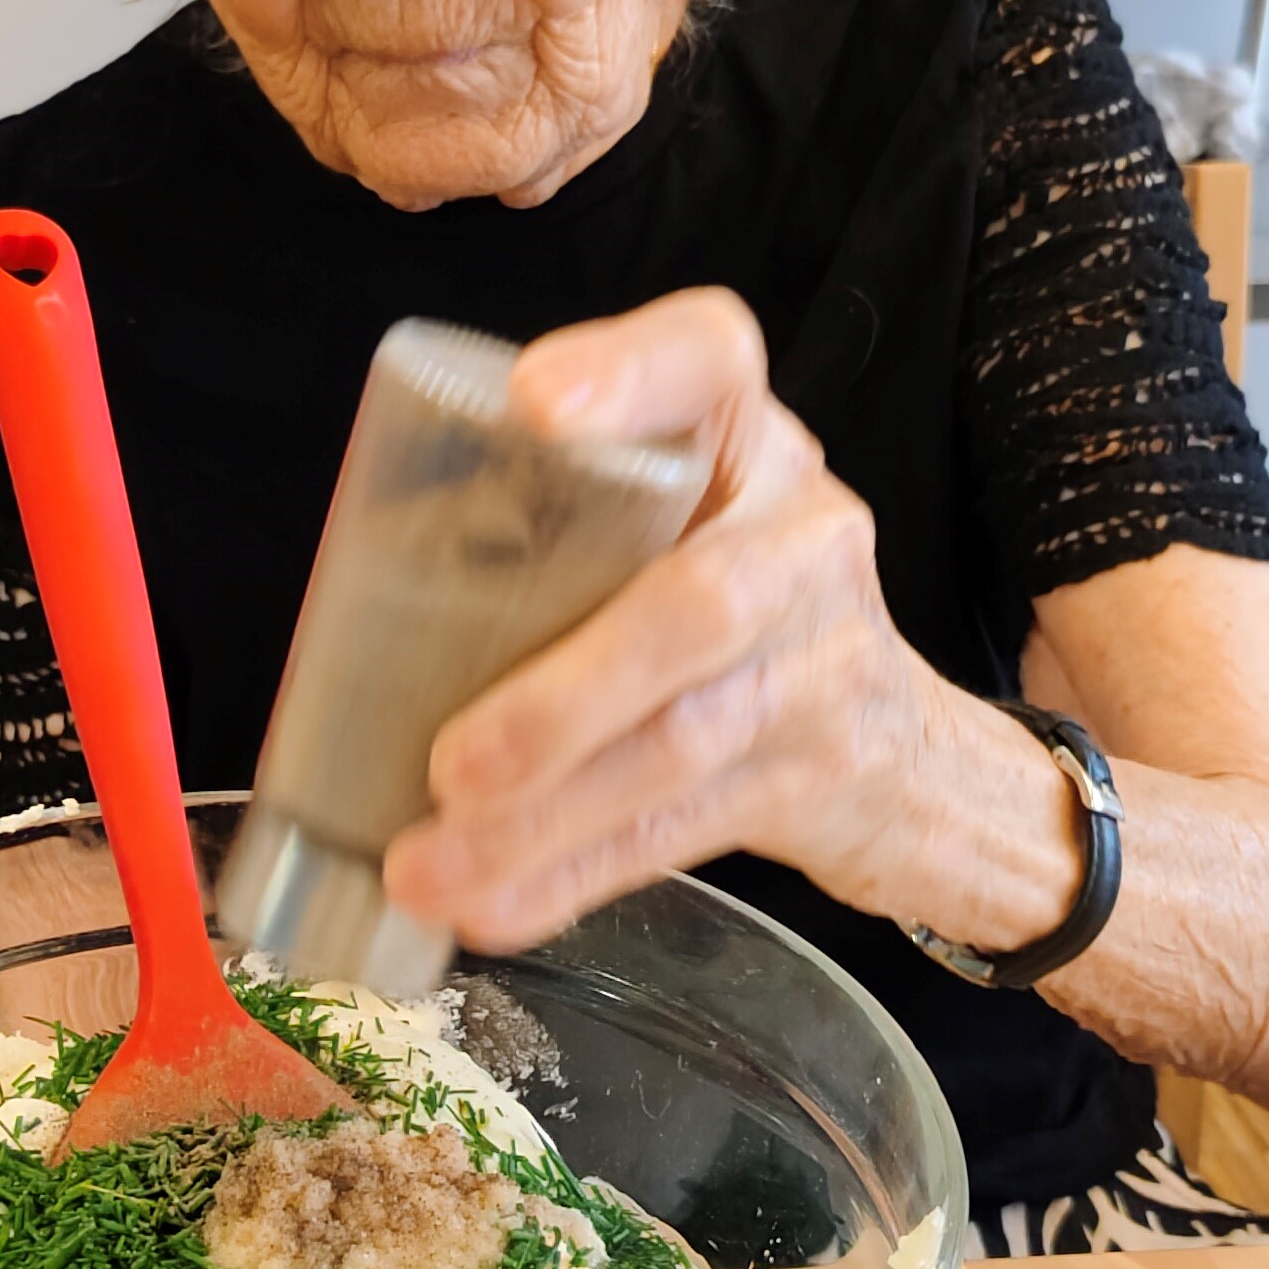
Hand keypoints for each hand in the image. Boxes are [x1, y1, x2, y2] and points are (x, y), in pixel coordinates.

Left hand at [383, 288, 1050, 952]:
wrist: (907, 751)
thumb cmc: (726, 608)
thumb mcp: (674, 526)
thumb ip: (566, 521)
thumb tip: (360, 600)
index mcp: (744, 442)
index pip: (711, 360)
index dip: (631, 372)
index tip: (539, 406)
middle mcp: (802, 532)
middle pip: (696, 608)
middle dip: (564, 700)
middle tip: (449, 769)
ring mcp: (824, 658)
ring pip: (682, 742)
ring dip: (542, 819)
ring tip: (429, 866)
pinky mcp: (820, 773)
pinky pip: (682, 830)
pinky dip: (575, 875)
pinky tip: (491, 908)